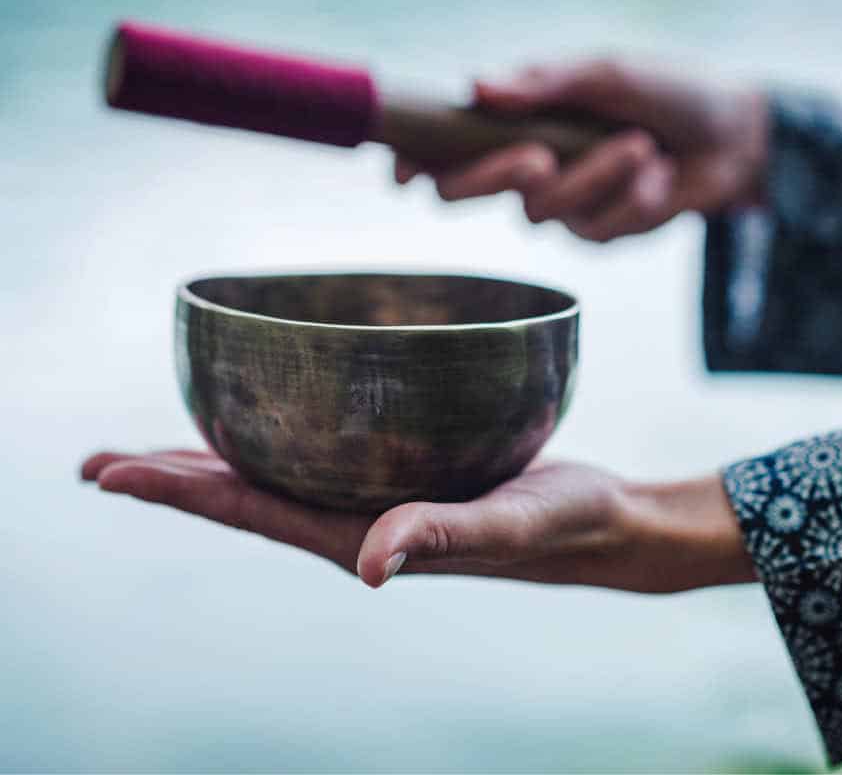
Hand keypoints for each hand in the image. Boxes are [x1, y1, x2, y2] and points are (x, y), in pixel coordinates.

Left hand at [81, 450, 754, 591]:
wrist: (604, 521)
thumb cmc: (564, 525)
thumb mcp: (509, 525)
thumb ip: (442, 536)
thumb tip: (372, 565)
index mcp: (364, 537)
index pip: (253, 512)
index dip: (179, 493)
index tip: (110, 472)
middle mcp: (357, 518)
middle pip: (246, 496)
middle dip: (172, 479)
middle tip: (97, 461)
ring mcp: (377, 494)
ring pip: (277, 474)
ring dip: (214, 461)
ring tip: (157, 446)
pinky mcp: (404, 469)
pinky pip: (324, 450)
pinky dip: (279, 434)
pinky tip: (270, 415)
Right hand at [396, 60, 767, 241]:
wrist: (736, 134)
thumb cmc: (666, 89)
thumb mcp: (607, 72)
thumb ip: (545, 83)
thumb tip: (477, 86)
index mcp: (518, 119)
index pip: (449, 144)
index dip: (416, 159)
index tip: (398, 170)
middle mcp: (528, 163)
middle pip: (470, 192)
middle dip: (496, 177)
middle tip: (535, 157)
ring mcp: (563, 203)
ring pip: (543, 210)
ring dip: (596, 177)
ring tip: (645, 148)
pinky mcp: (600, 231)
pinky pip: (596, 230)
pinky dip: (633, 200)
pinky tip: (662, 177)